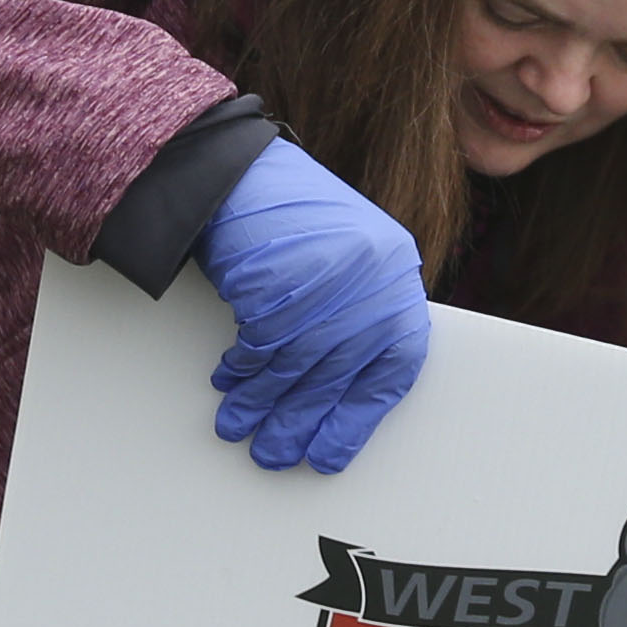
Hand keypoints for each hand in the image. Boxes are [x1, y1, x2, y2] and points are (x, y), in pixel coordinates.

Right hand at [196, 139, 429, 472]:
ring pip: (294, 367)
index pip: (395, 366)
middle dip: (301, 421)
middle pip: (337, 375)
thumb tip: (341, 396)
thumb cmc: (296, 219)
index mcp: (395, 276)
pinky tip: (231, 385)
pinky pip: (260, 347)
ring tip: (242, 429)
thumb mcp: (347, 263)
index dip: (360, 417)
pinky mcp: (277, 281)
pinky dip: (242, 372)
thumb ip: (355, 317)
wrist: (239, 171)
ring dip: (263, 405)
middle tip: (279, 454)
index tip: (332, 451)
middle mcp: (368, 280)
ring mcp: (323, 280)